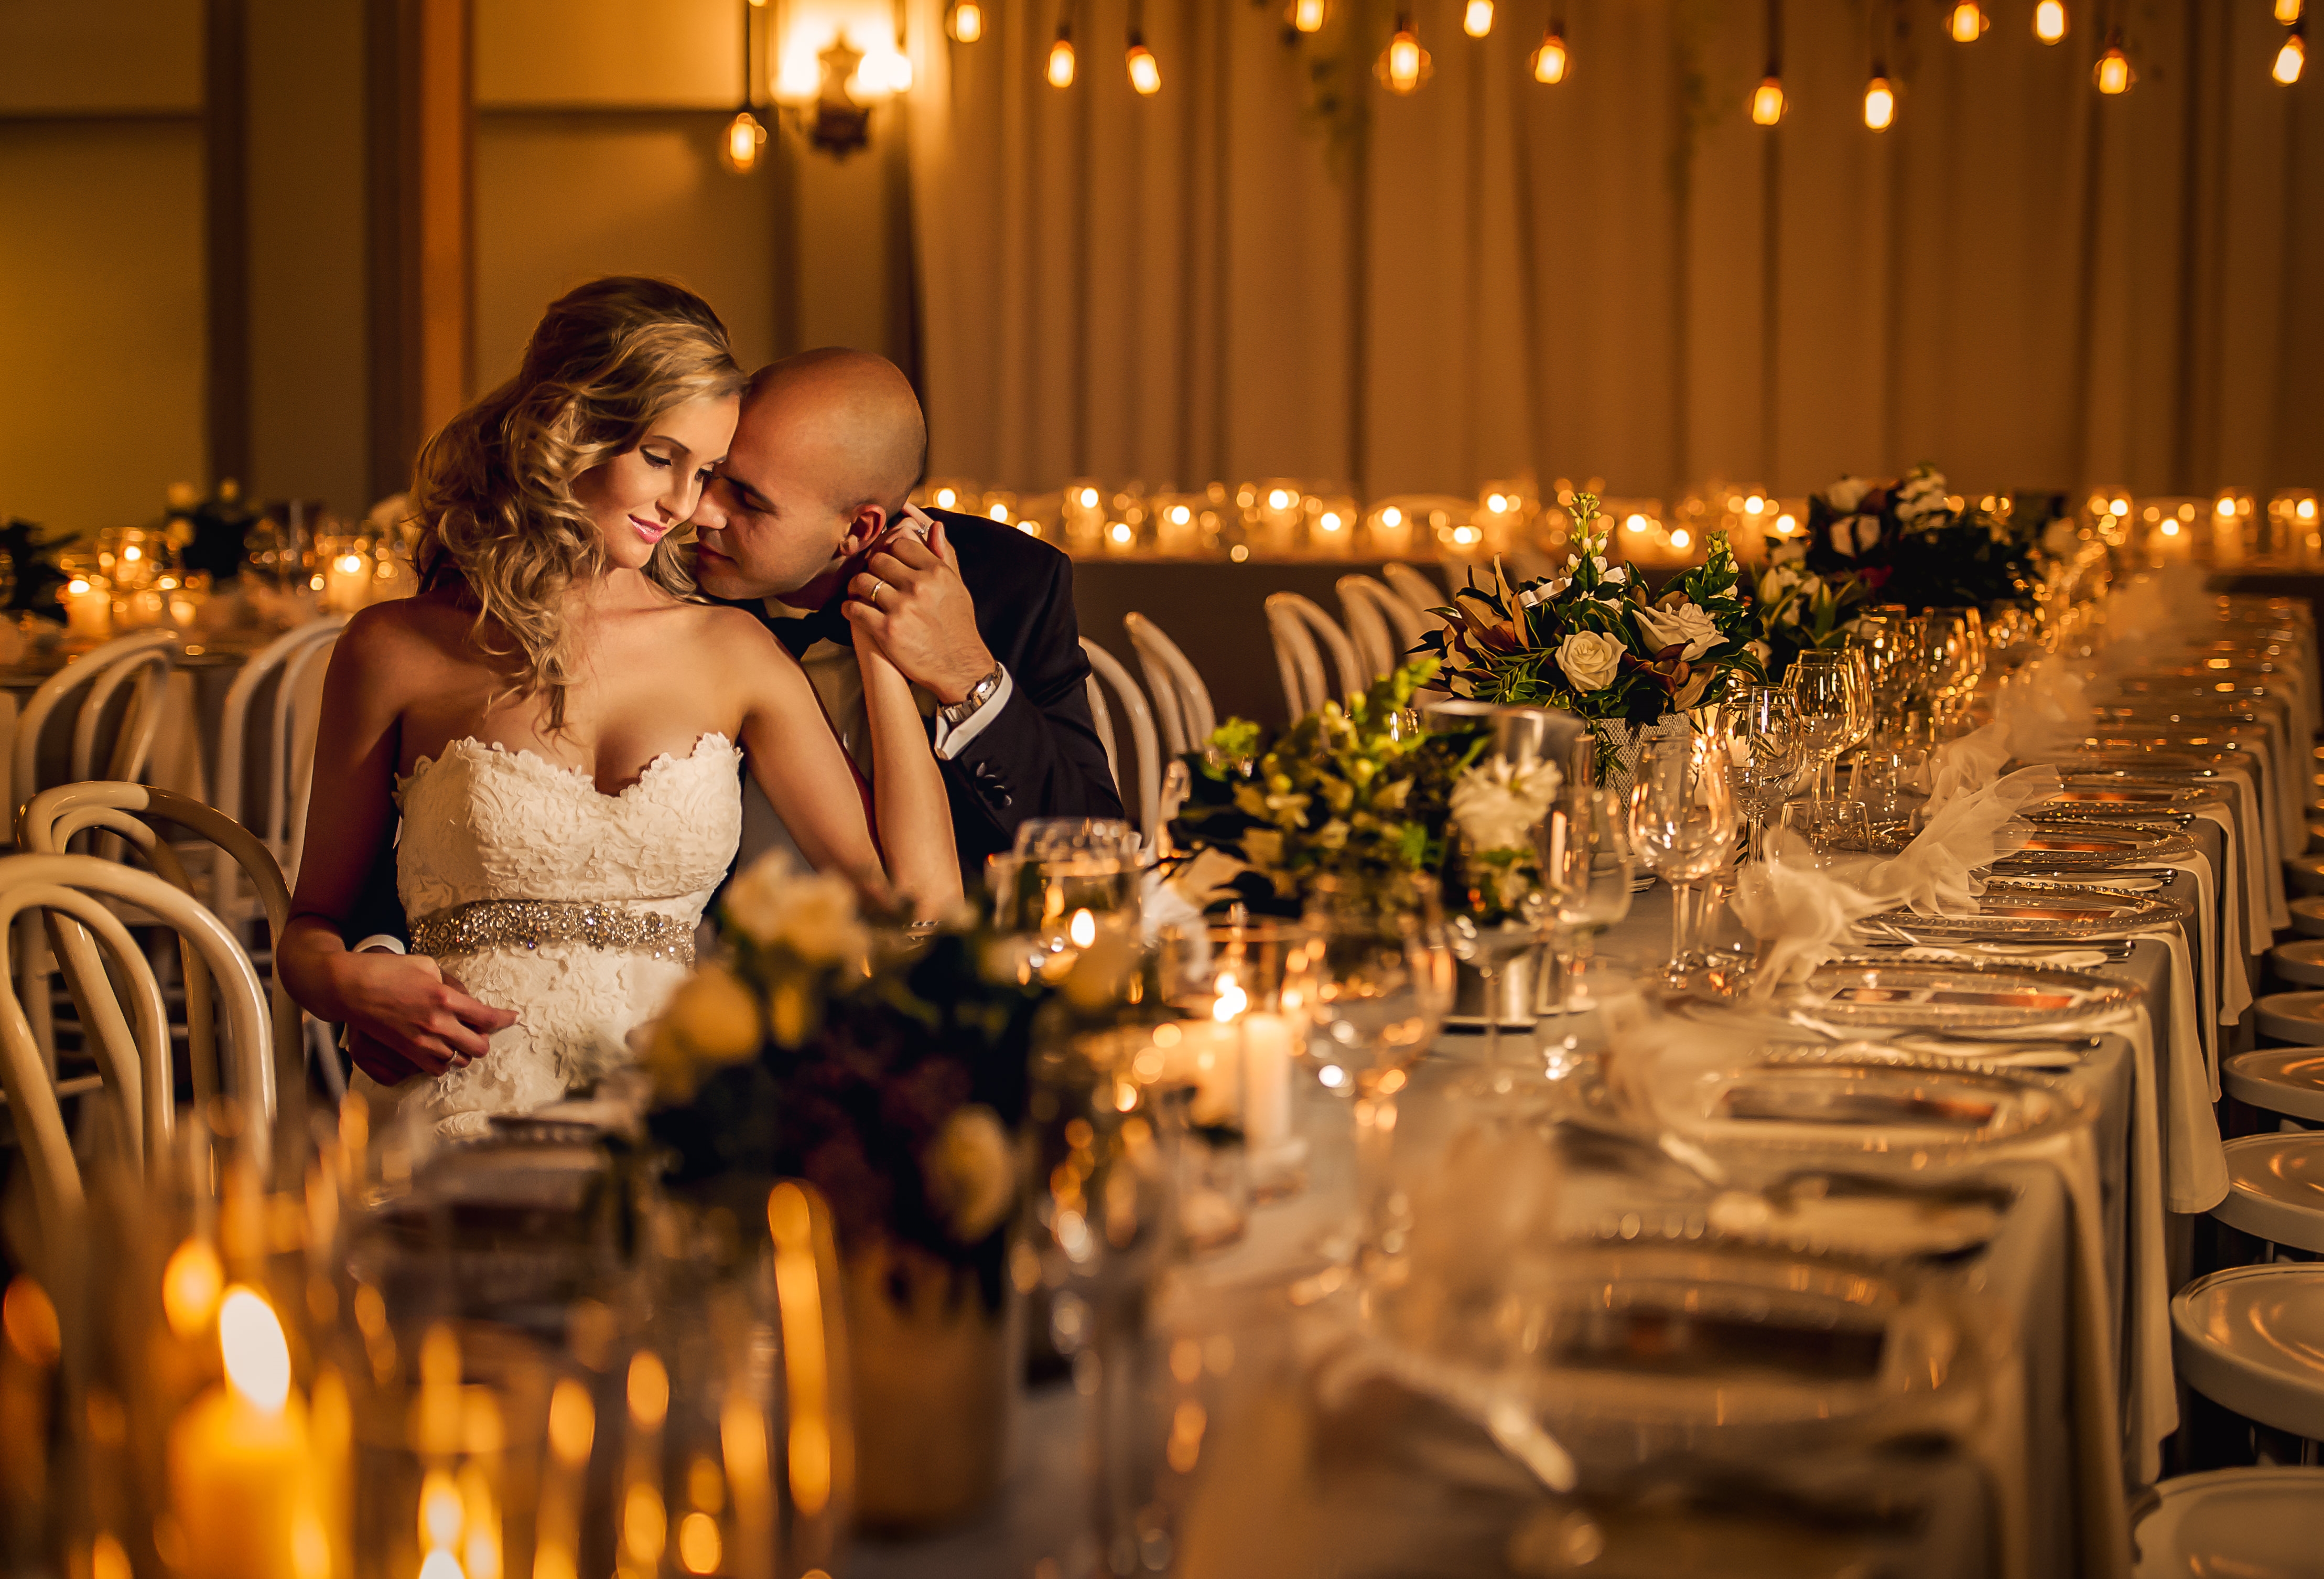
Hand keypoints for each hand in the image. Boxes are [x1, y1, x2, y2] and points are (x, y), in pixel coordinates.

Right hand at [327, 949, 517, 1076]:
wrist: (350, 987)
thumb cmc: (388, 970)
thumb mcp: (427, 966)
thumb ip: (451, 985)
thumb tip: (466, 1000)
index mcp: (445, 998)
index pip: (486, 1017)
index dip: (504, 1020)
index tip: (512, 1018)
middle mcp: (437, 1023)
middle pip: (478, 1046)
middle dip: (485, 1040)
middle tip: (480, 1031)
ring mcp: (421, 1041)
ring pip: (459, 1061)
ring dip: (464, 1052)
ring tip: (459, 1040)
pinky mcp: (407, 1051)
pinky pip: (436, 1069)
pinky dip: (444, 1063)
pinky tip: (441, 1051)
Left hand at [842, 516, 995, 704]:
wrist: (959, 668)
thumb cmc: (958, 626)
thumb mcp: (957, 587)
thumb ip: (944, 555)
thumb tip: (934, 525)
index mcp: (937, 572)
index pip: (900, 543)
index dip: (890, 550)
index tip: (886, 561)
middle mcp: (919, 586)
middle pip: (878, 560)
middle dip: (871, 567)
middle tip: (870, 577)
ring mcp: (902, 608)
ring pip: (862, 582)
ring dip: (856, 587)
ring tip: (858, 593)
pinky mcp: (886, 630)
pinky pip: (855, 609)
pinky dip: (849, 608)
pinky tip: (853, 610)